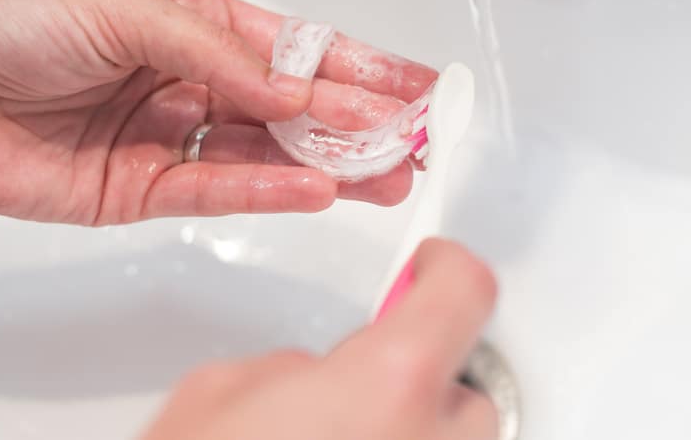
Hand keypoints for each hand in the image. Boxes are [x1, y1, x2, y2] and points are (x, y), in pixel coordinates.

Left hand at [0, 0, 436, 224]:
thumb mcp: (129, 13)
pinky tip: (315, 190)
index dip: (360, 68)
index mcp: (199, 30)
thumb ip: (217, 55)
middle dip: (359, 123)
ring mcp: (179, 140)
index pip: (299, 51)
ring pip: (270, 156)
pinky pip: (222, 190)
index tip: (411, 86)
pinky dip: (269, 192)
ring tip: (385, 174)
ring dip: (330, 165)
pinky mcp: (151, 190)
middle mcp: (198, 86)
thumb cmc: (15, 29)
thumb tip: (291, 89)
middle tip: (412, 139)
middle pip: (296, 109)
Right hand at [141, 239, 498, 439]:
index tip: (432, 266)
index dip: (447, 268)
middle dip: (420, 380)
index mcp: (385, 388)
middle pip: (467, 392)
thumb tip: (318, 375)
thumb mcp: (222, 393)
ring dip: (412, 436)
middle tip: (365, 384)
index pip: (462, 294)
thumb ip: (293, 367)